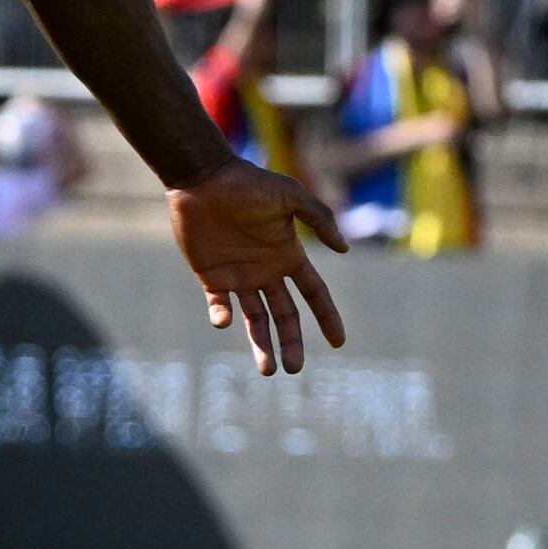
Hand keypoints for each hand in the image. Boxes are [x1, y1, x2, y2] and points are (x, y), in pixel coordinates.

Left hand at [169, 160, 348, 377]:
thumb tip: (344, 249)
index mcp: (288, 256)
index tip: (338, 342)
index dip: (326, 317)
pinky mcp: (211, 276)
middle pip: (285, 316)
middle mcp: (266, 271)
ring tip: (269, 370)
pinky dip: (222, 315)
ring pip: (255, 319)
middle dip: (291, 342)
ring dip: (261, 344)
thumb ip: (318, 218)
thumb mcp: (290, 196)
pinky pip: (219, 304)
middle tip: (295, 369)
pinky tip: (225, 320)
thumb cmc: (248, 183)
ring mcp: (238, 276)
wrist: (204, 178)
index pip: (314, 293)